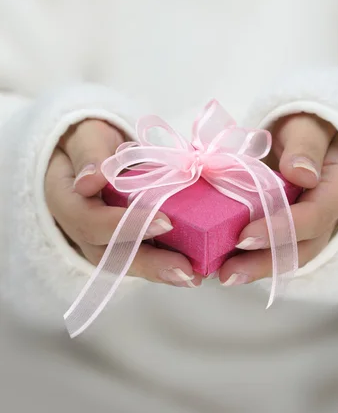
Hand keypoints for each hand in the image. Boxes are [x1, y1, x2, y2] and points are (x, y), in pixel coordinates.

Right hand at [45, 119, 201, 287]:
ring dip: (162, 270)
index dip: (128, 225)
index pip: (93, 222)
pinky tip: (195, 266)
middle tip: (185, 271)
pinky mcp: (123, 240)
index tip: (166, 222)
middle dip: (151, 264)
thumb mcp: (85, 136)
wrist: (87, 151)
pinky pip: (143, 253)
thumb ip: (89, 154)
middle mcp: (82, 231)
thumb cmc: (87, 142)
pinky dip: (168, 261)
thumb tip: (90, 179)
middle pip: (112, 256)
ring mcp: (102, 240)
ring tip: (194, 276)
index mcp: (68, 204)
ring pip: (129, 262)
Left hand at [218, 113, 337, 285]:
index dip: (281, 229)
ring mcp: (310, 223)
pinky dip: (250, 256)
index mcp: (337, 185)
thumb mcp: (306, 125)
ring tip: (222, 276)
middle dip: (265, 262)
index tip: (244, 236)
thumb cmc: (305, 124)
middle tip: (228, 273)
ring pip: (289, 254)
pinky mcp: (289, 226)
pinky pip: (274, 246)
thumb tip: (302, 174)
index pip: (315, 215)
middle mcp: (327, 211)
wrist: (304, 131)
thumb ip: (305, 145)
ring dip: (256, 267)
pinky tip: (223, 262)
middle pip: (303, 247)